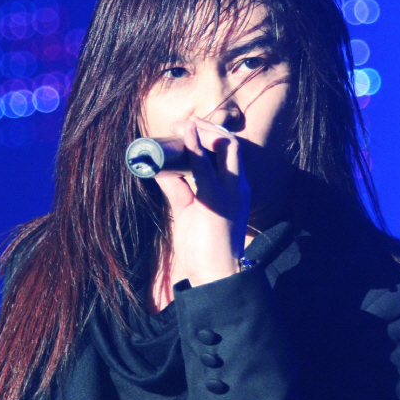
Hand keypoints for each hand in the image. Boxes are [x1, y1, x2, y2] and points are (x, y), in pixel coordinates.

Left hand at [154, 117, 249, 287]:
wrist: (215, 275)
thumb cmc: (204, 248)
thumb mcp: (189, 211)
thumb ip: (178, 188)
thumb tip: (162, 169)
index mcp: (235, 188)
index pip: (228, 152)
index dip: (209, 135)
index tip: (185, 128)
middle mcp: (237, 186)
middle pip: (230, 144)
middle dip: (207, 127)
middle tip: (182, 124)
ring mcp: (230, 192)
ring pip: (225, 147)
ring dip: (202, 131)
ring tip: (182, 126)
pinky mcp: (216, 201)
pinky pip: (205, 167)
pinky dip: (194, 147)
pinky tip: (185, 134)